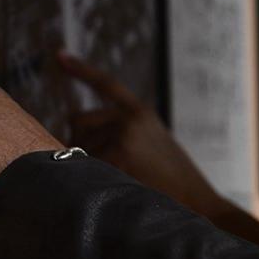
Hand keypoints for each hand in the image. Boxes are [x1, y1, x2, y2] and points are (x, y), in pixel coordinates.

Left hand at [58, 51, 220, 215]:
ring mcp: (123, 134)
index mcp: (140, 112)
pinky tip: (112, 188)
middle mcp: (130, 118)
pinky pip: (82, 165)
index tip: (59, 55)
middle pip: (77, 122)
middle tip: (103, 168)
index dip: (81, 70)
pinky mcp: (117, 155)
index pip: (106, 84)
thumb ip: (121, 132)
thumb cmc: (171, 183)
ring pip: (76, 145)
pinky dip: (87, 178)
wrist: (199, 204)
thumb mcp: (152, 145)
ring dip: (84, 164)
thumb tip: (74, 133)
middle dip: (78, 142)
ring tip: (116, 182)